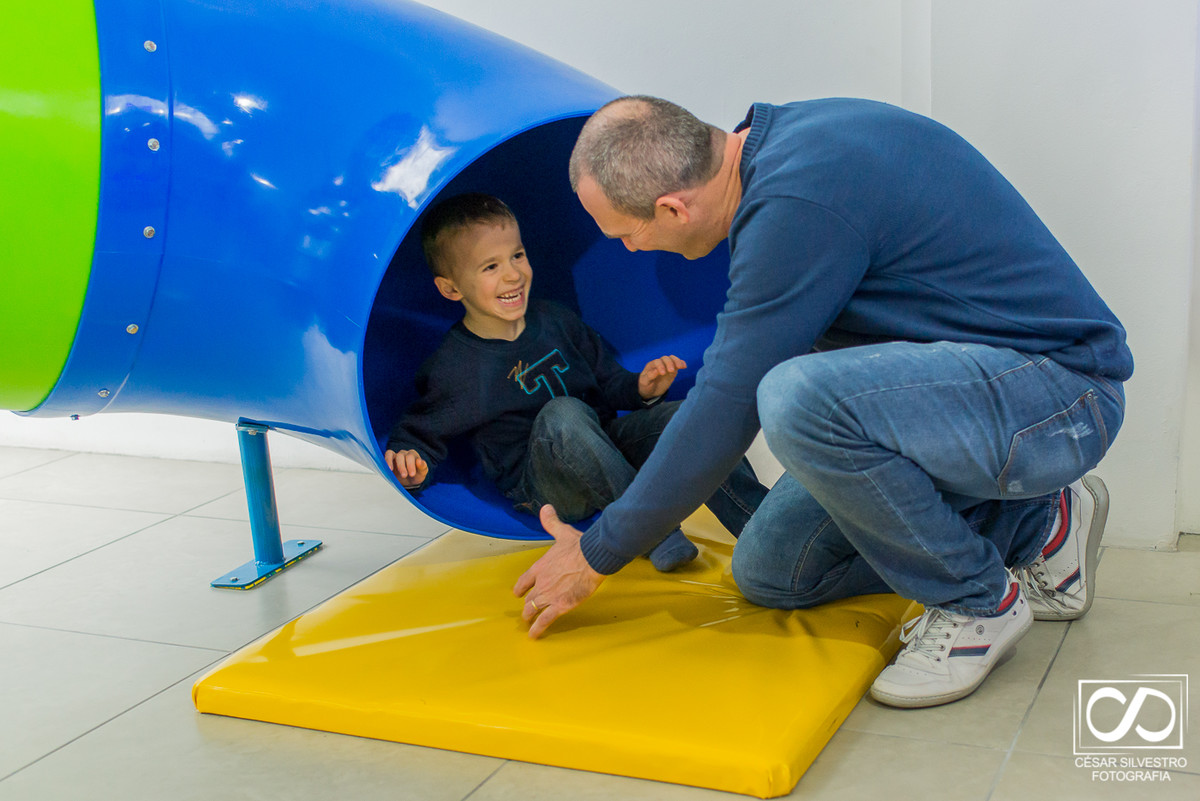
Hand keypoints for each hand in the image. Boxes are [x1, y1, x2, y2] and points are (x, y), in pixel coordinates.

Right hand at [385, 448, 427, 487]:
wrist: (408, 482)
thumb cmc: (416, 476)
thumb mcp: (421, 473)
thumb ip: (422, 467)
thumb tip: (420, 461)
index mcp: (414, 455)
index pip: (411, 456)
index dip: (411, 465)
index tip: (412, 474)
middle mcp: (405, 454)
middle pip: (401, 455)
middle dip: (402, 466)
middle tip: (404, 476)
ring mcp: (396, 456)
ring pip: (392, 454)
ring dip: (391, 462)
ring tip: (391, 470)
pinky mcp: (389, 459)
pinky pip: (387, 455)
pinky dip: (386, 460)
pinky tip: (387, 468)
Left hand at [513, 505, 605, 638]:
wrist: (592, 558)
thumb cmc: (579, 546)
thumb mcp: (562, 532)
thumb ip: (551, 522)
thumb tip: (545, 508)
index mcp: (541, 567)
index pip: (525, 580)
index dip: (521, 588)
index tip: (517, 593)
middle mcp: (541, 583)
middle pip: (528, 598)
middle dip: (526, 607)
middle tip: (526, 613)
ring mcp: (549, 595)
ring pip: (533, 610)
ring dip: (529, 618)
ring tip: (529, 626)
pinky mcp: (560, 606)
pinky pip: (544, 621)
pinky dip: (537, 629)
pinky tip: (533, 636)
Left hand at [638, 355, 686, 399]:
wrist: (650, 391)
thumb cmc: (645, 386)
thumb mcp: (644, 382)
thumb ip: (649, 376)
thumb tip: (656, 371)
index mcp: (651, 365)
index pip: (657, 362)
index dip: (660, 366)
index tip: (663, 373)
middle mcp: (659, 364)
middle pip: (665, 358)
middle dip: (669, 363)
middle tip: (671, 371)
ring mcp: (666, 366)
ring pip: (672, 359)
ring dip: (676, 361)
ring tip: (681, 366)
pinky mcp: (672, 371)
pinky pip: (677, 365)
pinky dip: (681, 364)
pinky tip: (684, 366)